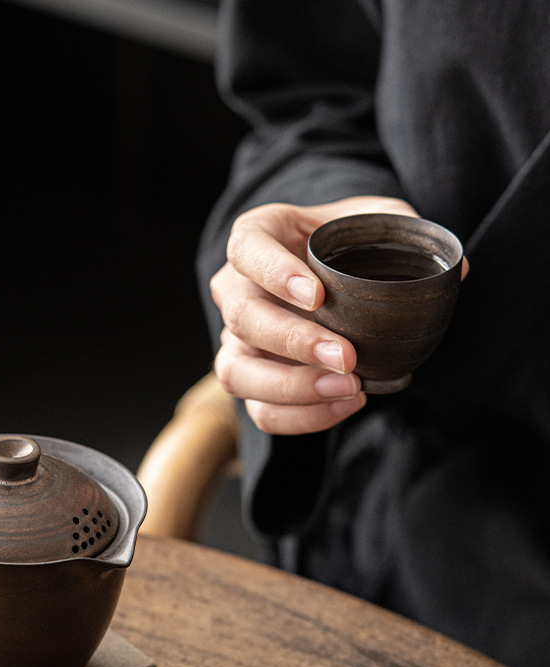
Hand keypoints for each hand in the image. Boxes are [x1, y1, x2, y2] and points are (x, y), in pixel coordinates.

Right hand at [210, 196, 421, 434]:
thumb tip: (458, 272)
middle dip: (293, 342)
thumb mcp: (377, 222)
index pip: (246, 248)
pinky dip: (301, 416)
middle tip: (347, 356)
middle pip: (241, 317)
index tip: (317, 295)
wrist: (335, 273)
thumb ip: (409, 237)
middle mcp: (236, 288)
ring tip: (349, 388)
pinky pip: (260, 409)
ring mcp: (237, 339)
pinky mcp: (252, 379)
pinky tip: (346, 403)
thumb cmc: (349, 243)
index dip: (274, 273)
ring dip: (291, 386)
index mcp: (258, 235)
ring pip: (236, 372)